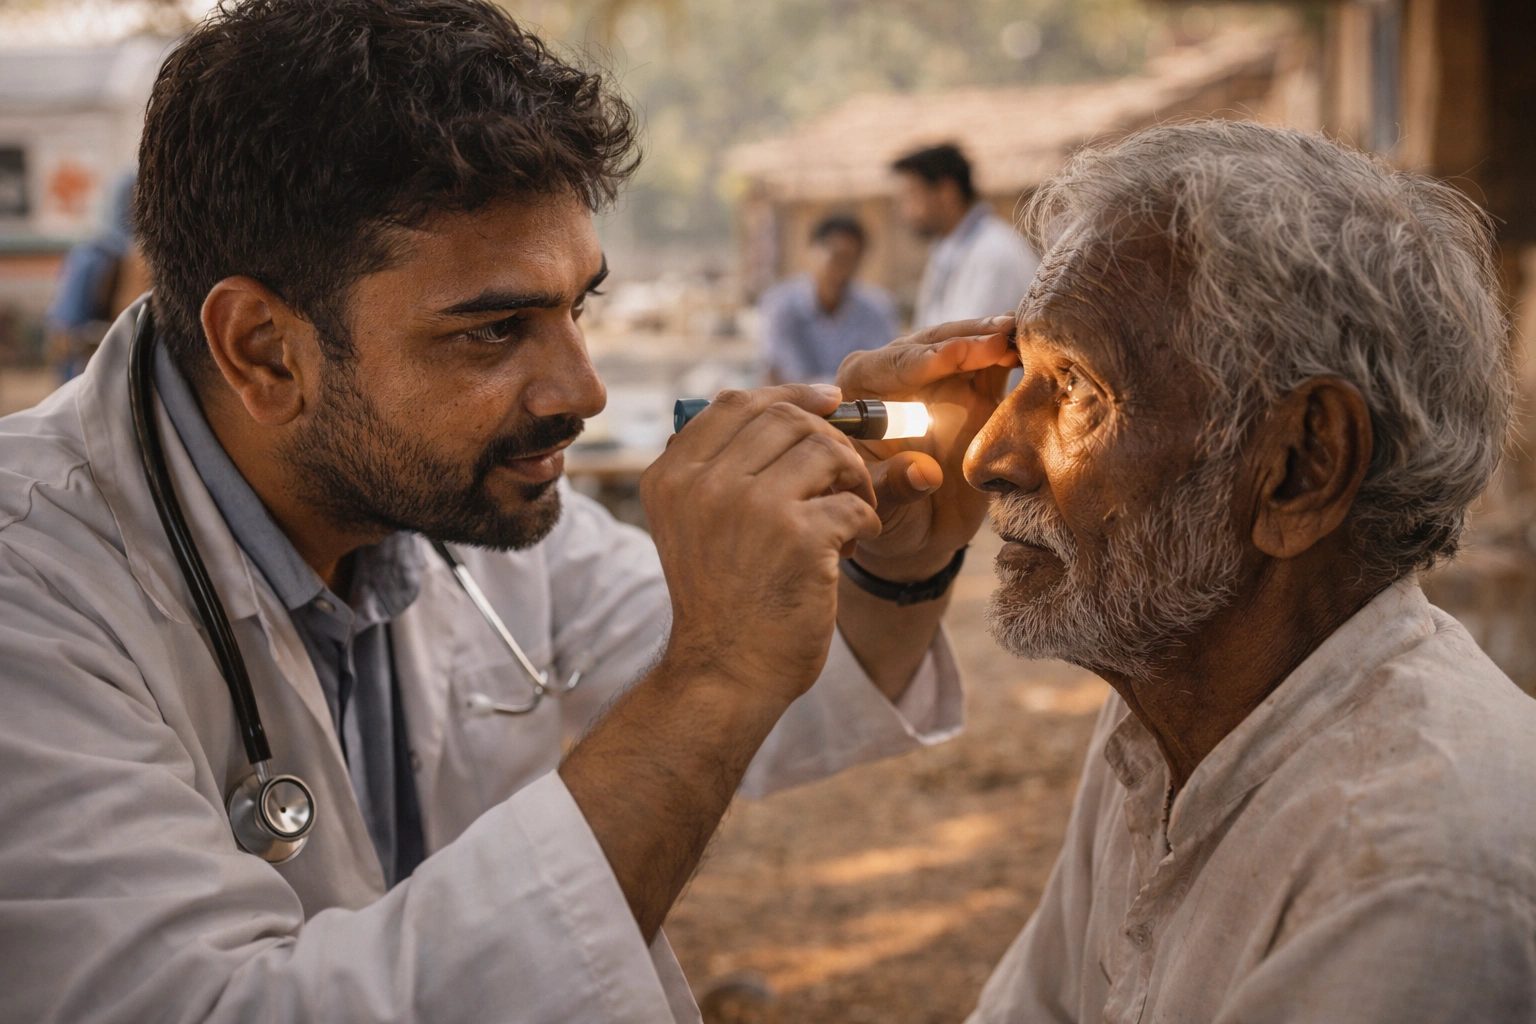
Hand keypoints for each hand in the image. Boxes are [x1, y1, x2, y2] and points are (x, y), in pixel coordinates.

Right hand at [641, 384, 882, 707]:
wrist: (725, 673)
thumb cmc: (722, 600)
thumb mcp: (694, 525)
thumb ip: (720, 469)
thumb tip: (788, 406)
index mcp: (673, 475)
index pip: (735, 403)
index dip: (790, 395)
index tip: (830, 403)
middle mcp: (704, 484)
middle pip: (786, 419)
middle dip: (831, 439)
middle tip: (846, 477)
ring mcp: (751, 508)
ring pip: (827, 450)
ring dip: (854, 478)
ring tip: (850, 515)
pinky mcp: (799, 538)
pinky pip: (853, 502)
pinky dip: (865, 521)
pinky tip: (851, 549)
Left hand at [836, 315, 1018, 580]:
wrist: (920, 530)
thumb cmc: (886, 514)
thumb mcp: (880, 506)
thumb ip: (894, 486)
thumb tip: (924, 473)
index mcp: (861, 391)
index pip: (894, 365)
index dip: (929, 358)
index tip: (958, 353)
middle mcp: (899, 374)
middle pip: (933, 343)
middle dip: (968, 338)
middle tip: (1002, 333)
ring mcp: (940, 379)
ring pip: (967, 346)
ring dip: (995, 337)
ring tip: (1025, 332)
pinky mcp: (975, 391)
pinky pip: (995, 367)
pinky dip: (1013, 356)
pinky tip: (1036, 349)